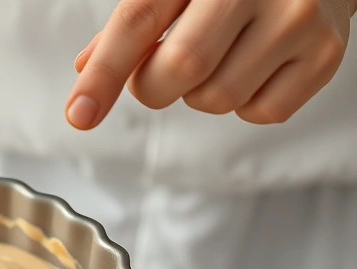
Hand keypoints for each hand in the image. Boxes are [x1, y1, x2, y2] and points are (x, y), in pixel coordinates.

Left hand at [67, 0, 355, 128]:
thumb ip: (134, 21)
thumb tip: (85, 67)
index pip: (137, 22)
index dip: (104, 74)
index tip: (80, 114)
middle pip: (179, 69)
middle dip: (153, 87)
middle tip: (159, 73)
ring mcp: (296, 19)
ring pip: (217, 99)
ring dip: (200, 94)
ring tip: (220, 57)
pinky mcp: (325, 53)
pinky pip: (261, 112)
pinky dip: (244, 104)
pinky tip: (253, 66)